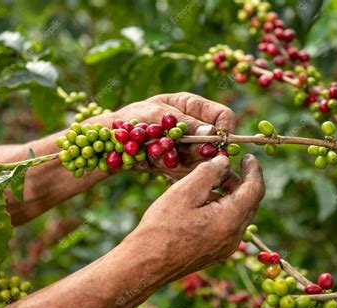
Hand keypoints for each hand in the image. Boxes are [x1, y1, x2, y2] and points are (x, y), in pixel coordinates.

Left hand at [105, 92, 235, 177]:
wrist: (112, 143)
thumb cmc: (132, 119)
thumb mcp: (157, 114)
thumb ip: (186, 124)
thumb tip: (213, 132)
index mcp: (193, 106)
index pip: (224, 115)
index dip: (225, 129)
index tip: (217, 142)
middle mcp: (196, 126)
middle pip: (217, 142)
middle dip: (201, 150)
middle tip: (180, 152)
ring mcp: (190, 147)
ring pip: (204, 159)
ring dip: (185, 161)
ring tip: (160, 154)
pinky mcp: (182, 163)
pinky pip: (190, 171)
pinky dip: (176, 170)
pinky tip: (158, 162)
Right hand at [128, 154, 264, 280]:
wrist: (145, 264)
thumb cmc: (162, 226)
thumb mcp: (185, 191)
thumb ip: (209, 172)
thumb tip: (225, 162)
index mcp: (230, 220)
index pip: (255, 189)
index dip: (253, 170)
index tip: (247, 156)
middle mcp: (234, 237)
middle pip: (248, 202)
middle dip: (238, 182)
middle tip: (219, 168)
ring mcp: (225, 248)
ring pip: (237, 214)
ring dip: (228, 195)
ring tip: (204, 185)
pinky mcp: (215, 253)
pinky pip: (227, 225)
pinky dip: (221, 209)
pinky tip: (199, 204)